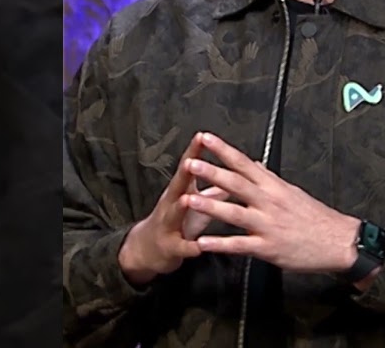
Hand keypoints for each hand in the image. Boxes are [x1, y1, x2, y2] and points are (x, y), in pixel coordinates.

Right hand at [118, 133, 207, 285]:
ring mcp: (168, 225)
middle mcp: (171, 203)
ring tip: (188, 199)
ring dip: (181, 206)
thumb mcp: (197, 202)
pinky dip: (189, 247)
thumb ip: (215, 187)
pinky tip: (197, 247)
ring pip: (174, 214)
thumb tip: (235, 172)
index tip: (202, 135)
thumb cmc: (179, 221)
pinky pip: (181, 247)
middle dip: (185, 173)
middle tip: (191, 161)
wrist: (148, 249)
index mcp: (181, 190)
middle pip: (178, 185)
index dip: (194, 151)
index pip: (188, 167)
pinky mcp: (170, 247)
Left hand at [180, 133, 360, 273]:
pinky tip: (204, 244)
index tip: (206, 138)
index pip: (244, 163)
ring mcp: (268, 225)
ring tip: (190, 200)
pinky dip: (221, 245)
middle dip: (212, 172)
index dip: (224, 150)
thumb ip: (268, 178)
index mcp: (274, 186)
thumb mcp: (292, 191)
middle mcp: (269, 202)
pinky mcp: (268, 248)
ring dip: (210, 206)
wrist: (338, 241)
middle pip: (236, 183)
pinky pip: (241, 245)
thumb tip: (253, 163)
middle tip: (191, 163)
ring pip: (235, 213)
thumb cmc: (316, 217)